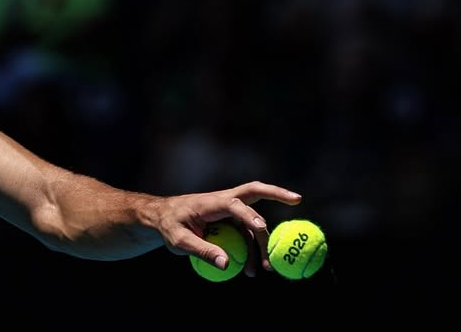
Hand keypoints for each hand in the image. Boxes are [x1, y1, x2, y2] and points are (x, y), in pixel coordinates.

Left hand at [152, 181, 301, 276]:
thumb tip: (227, 265)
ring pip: (253, 221)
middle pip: (254, 191)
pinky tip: (254, 267)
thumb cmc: (169, 226)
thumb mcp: (179, 241)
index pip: (234, 205)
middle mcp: (224, 200)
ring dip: (262, 242)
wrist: (162, 217)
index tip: (261, 228)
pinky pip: (247, 232)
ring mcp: (229, 208)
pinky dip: (253, 248)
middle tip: (298, 199)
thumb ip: (202, 251)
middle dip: (277, 192)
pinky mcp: (230, 218)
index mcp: (211, 202)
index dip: (249, 215)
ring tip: (264, 269)